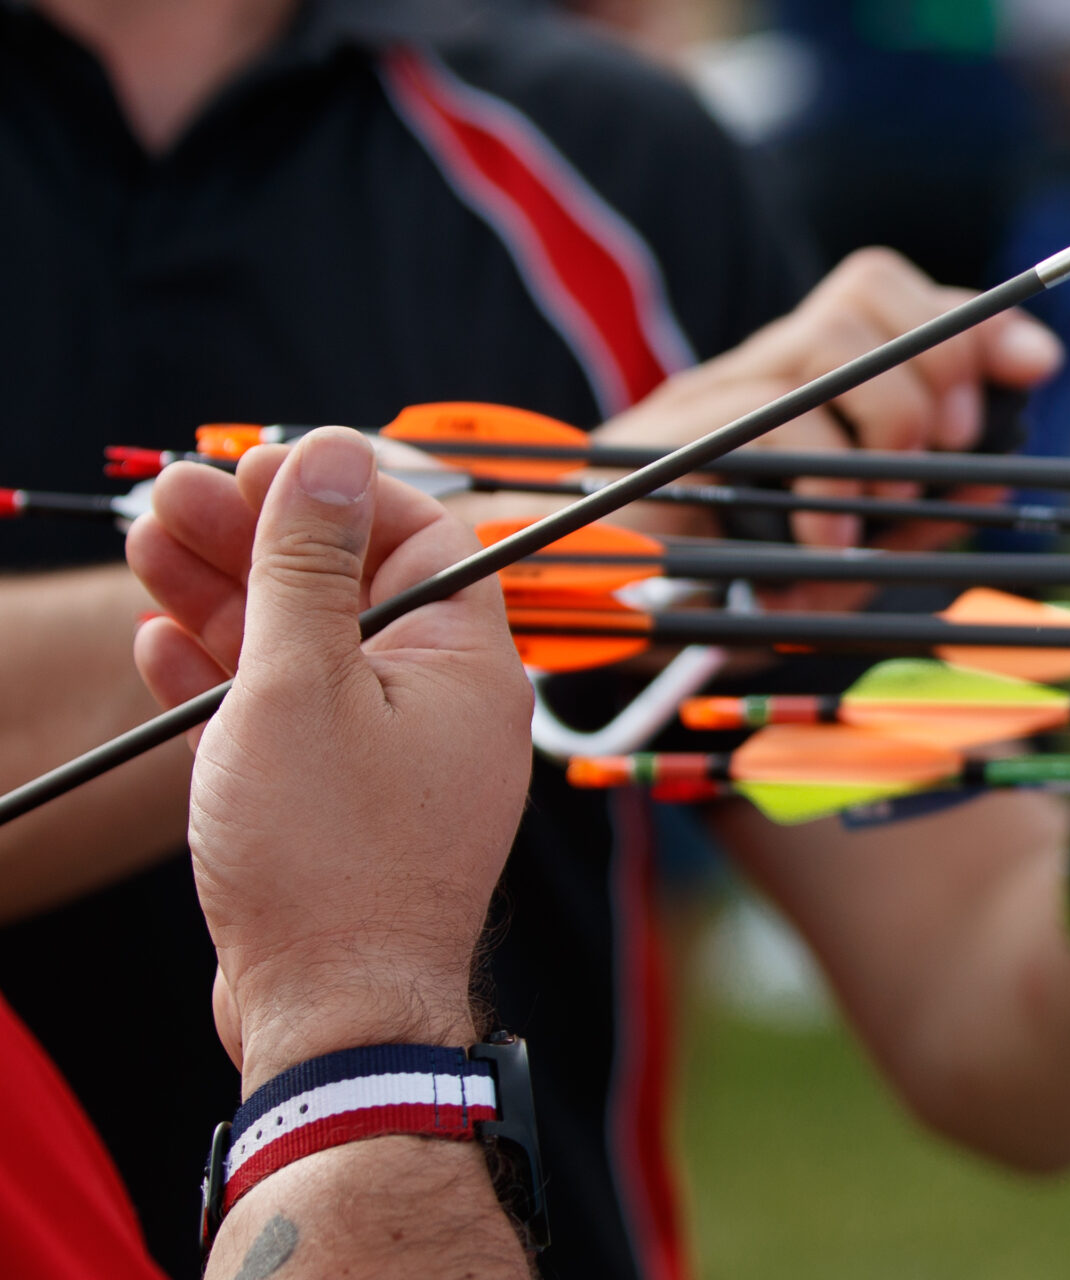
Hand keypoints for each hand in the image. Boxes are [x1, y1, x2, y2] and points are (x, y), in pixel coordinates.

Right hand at [124, 429, 533, 1091]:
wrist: (329, 1017)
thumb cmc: (328, 856)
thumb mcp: (302, 682)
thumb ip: (307, 566)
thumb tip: (329, 454)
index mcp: (466, 663)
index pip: (421, 534)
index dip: (338, 492)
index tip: (257, 467)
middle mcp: (439, 704)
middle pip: (349, 586)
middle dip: (258, 536)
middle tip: (167, 496)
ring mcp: (388, 756)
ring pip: (307, 649)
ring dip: (227, 595)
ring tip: (144, 543)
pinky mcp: (338, 804)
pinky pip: (288, 718)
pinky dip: (227, 678)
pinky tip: (161, 640)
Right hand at [594, 248, 1061, 609]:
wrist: (586, 607)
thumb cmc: (726, 583)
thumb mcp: (844, 556)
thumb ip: (917, 516)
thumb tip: (998, 472)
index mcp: (805, 381)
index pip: (896, 297)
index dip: (978, 318)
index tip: (1039, 367)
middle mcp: (761, 368)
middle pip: (869, 295)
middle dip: (942, 369)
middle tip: (949, 454)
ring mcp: (713, 393)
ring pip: (829, 344)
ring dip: (887, 425)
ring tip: (881, 507)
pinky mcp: (675, 438)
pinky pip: (776, 422)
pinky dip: (824, 483)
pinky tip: (826, 545)